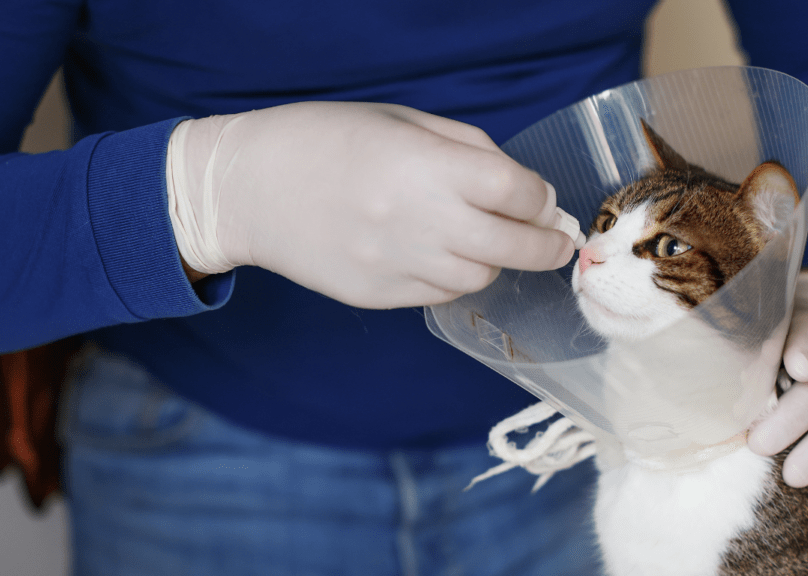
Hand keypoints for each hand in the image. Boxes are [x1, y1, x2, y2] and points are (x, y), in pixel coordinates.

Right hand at [166, 102, 574, 307]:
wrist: (249, 188)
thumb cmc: (326, 139)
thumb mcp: (401, 120)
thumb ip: (468, 149)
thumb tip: (526, 189)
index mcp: (427, 166)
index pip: (518, 191)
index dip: (541, 198)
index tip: (544, 201)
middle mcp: (419, 221)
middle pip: (515, 247)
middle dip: (548, 247)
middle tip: (558, 244)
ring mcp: (398, 265)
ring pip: (481, 277)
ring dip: (496, 260)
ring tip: (484, 240)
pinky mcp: (379, 296)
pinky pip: (442, 295)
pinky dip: (456, 277)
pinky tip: (442, 255)